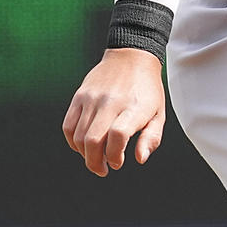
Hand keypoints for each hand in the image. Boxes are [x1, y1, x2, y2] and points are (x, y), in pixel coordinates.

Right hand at [62, 48, 165, 176]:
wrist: (131, 56)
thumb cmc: (148, 90)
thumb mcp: (158, 114)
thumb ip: (151, 138)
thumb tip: (139, 159)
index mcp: (134, 107)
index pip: (118, 135)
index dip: (115, 155)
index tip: (118, 162)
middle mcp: (110, 102)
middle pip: (93, 140)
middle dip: (95, 163)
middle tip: (103, 169)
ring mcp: (92, 98)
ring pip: (79, 136)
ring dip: (85, 154)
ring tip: (95, 159)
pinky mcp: (79, 96)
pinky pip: (68, 125)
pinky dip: (73, 142)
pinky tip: (83, 147)